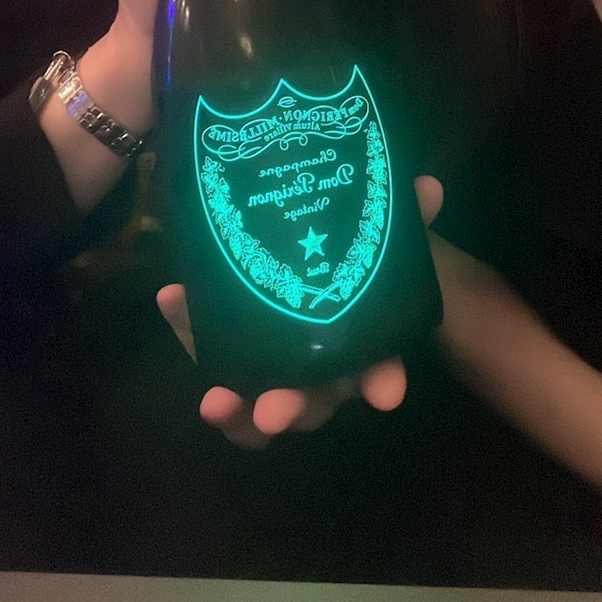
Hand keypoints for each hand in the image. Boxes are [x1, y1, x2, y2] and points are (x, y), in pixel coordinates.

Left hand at [157, 174, 443, 449]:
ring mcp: (272, 363)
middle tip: (271, 410)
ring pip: (256, 405)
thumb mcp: (378, 226)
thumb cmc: (353, 248)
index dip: (384, 381)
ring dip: (237, 412)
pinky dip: (190, 336)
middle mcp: (318, 366)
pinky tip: (172, 300)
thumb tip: (428, 189)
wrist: (307, 234)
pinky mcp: (230, 344)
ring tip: (214, 403)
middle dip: (291, 408)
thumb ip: (404, 212)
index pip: (380, 371)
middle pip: (310, 401)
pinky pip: (211, 355)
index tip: (387, 394)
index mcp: (361, 342)